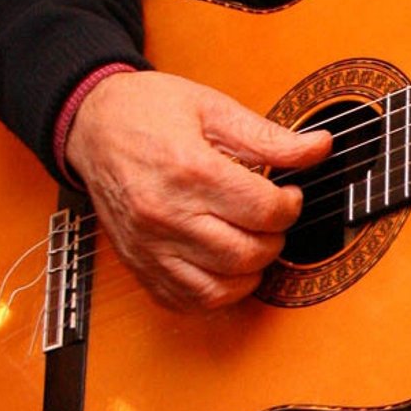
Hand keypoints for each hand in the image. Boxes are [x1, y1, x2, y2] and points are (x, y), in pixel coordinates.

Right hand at [65, 70, 331, 310]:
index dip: (291, 204)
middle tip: (272, 217)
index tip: (288, 193)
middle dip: (275, 238)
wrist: (90, 124)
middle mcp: (166, 215)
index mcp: (190, 171)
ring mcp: (149, 246)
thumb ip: (270, 137)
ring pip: (221, 288)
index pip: (264, 210)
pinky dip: (217, 292)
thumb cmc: (150, 110)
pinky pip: (187, 301)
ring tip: (253, 240)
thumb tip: (320, 147)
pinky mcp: (138, 265)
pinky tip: (226, 265)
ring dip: (251, 270)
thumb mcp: (214, 108)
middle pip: (247, 253)